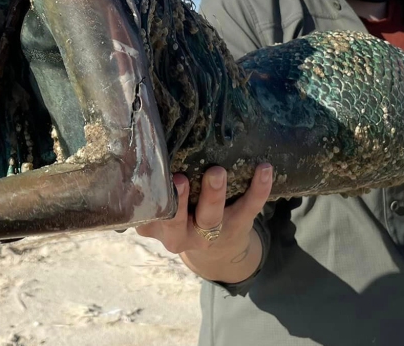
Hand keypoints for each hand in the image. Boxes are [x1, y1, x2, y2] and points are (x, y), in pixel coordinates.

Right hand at [136, 164, 272, 275]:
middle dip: (179, 200)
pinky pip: (249, 208)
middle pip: (178, 220)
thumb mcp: (161, 215)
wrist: (215, 253)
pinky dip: (259, 188)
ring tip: (217, 172)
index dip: (152, 202)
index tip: (151, 182)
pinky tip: (263, 168)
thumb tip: (139, 150)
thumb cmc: (181, 218)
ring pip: (212, 217)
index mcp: (160, 228)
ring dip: (214, 194)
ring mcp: (211, 232)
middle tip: (180, 178)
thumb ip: (151, 194)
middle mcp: (181, 235)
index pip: (152, 216)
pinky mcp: (238, 224)